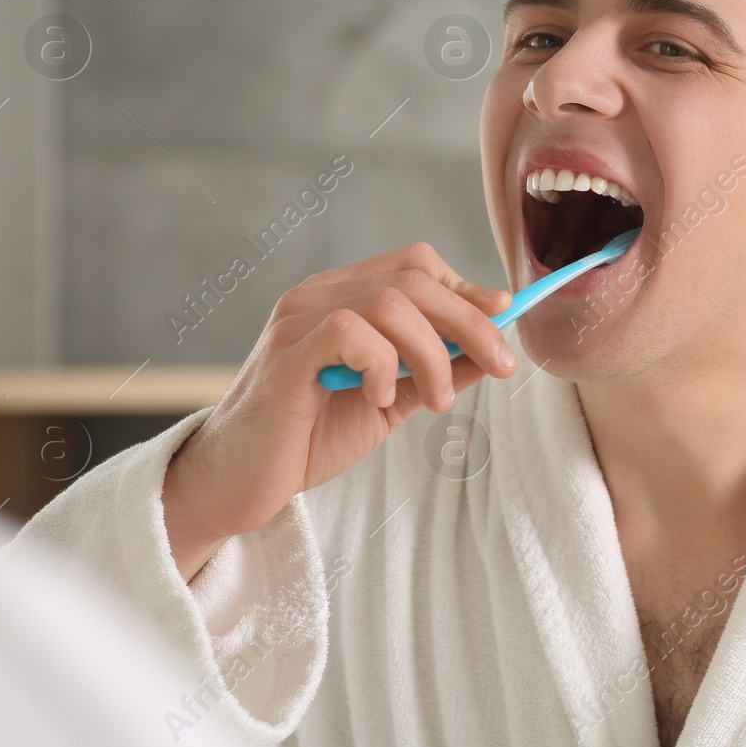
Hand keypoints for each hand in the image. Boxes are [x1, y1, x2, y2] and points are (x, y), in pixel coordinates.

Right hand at [161, 242, 516, 580]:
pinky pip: (349, 333)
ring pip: (390, 302)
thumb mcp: (392, 400)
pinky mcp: (286, 356)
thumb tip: (492, 350)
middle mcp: (318, 295)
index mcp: (343, 296)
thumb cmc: (311, 437)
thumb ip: (437, 371)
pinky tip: (379, 400)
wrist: (242, 482)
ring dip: (431, 353)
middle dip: (471, 322)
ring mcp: (298, 321)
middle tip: (501, 366)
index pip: (415, 264)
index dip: (465, 287)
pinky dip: (381, 366)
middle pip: (414, 279)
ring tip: (436, 400)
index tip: (503, 320)